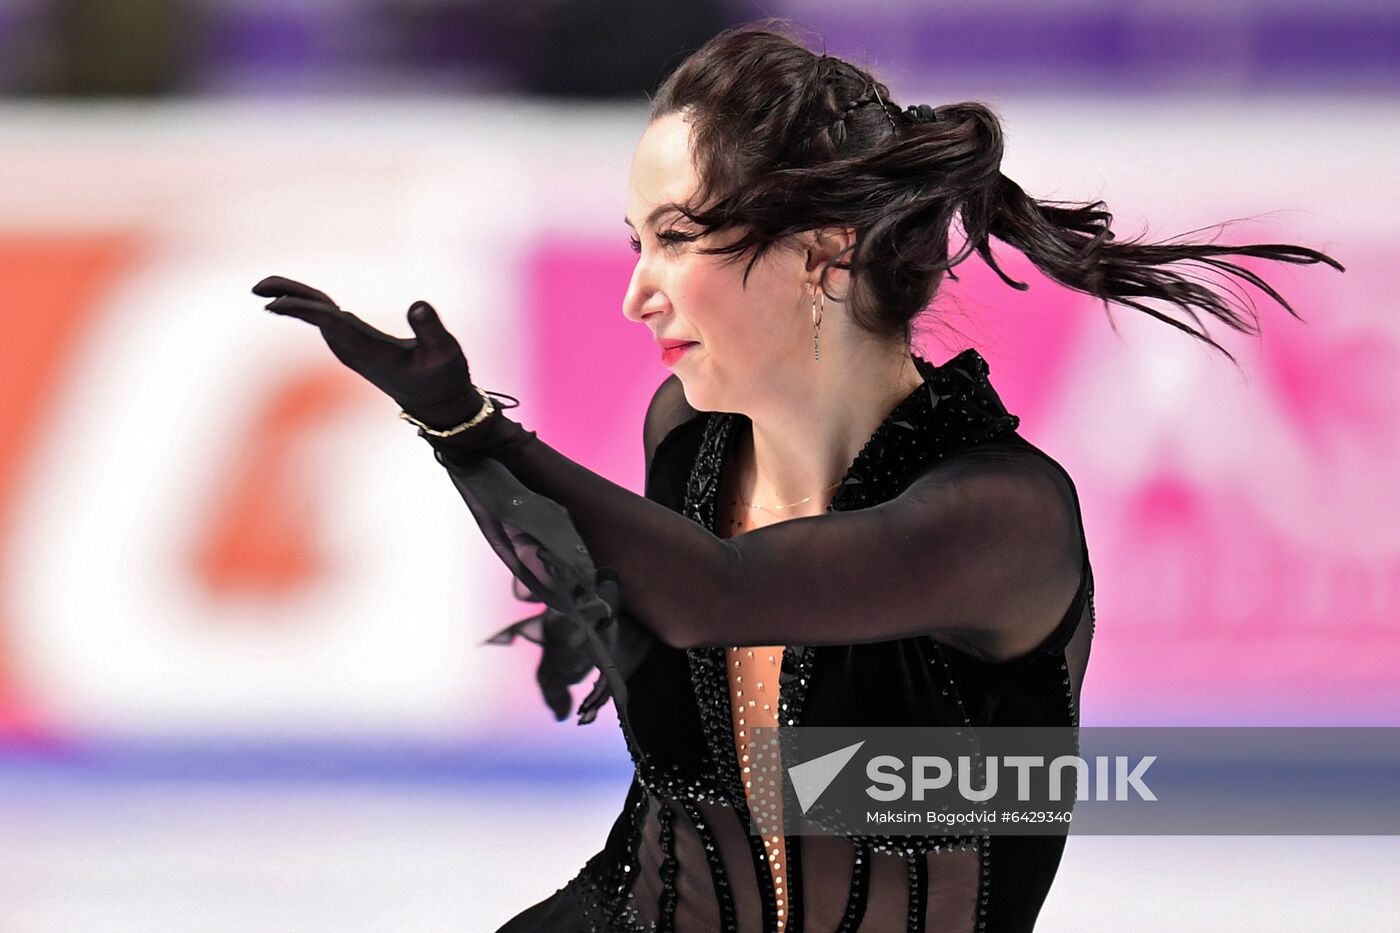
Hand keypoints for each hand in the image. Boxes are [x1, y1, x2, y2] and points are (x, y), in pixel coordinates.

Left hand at [252, 275, 482, 426]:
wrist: (439, 406)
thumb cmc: (444, 380)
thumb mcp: (447, 354)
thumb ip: (431, 330)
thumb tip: (418, 304)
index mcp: (371, 350)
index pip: (331, 324)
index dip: (303, 310)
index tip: (272, 303)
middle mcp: (356, 349)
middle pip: (316, 318)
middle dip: (288, 300)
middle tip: (257, 286)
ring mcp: (355, 349)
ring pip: (319, 318)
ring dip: (296, 300)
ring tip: (268, 287)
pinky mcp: (358, 347)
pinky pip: (328, 321)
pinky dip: (312, 307)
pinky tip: (300, 300)